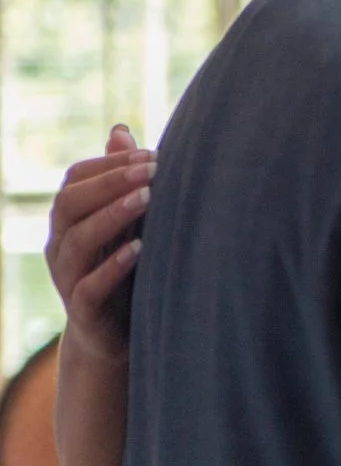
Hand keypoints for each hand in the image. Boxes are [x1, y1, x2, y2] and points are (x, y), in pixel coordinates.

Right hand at [45, 125, 150, 363]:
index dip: (110, 165)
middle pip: (70, 204)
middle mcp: (62, 245)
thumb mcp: (127, 222)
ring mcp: (68, 277)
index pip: (77, 180)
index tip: (152, 154)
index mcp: (70, 220)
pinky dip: (113, 267)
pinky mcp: (83, 309)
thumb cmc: (125, 269)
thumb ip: (122, 181)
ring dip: (113, 216)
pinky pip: (89, 286)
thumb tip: (119, 130)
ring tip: (148, 199)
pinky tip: (140, 249)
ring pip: (77, 240)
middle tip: (153, 171)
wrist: (115, 335)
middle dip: (110, 183)